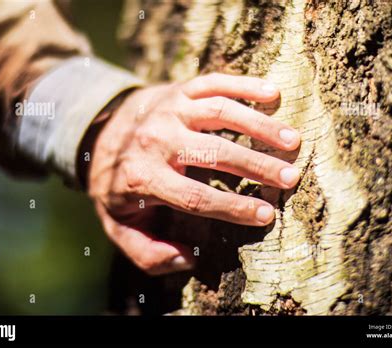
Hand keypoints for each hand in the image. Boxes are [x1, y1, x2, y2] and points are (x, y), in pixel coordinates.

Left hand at [87, 73, 300, 274]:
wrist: (98, 133)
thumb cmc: (116, 184)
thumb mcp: (118, 227)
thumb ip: (147, 253)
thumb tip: (188, 259)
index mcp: (143, 178)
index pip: (196, 197)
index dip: (233, 207)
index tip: (267, 214)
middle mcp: (156, 139)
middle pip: (215, 152)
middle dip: (257, 165)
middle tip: (291, 176)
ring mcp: (169, 109)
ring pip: (220, 113)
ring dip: (260, 126)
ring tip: (293, 140)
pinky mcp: (178, 89)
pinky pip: (214, 83)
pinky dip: (245, 85)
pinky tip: (273, 94)